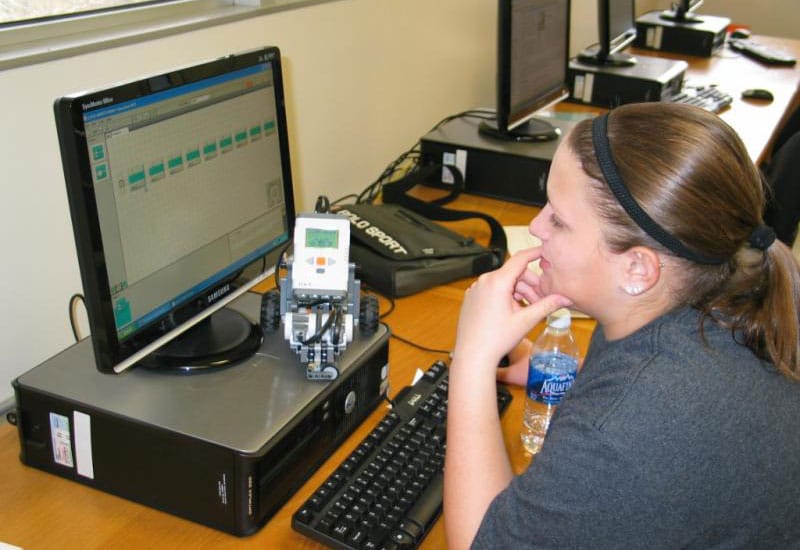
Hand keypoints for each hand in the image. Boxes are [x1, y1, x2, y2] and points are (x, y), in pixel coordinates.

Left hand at [452, 248, 571, 368]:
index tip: (545, 251)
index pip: (520, 258)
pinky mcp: (471, 298)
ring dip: (518, 292)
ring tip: (526, 309)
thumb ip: (547, 305)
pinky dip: (504, 296)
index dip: (535, 253)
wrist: (473, 355)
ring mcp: (475, 289)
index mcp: (497, 281)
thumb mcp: (527, 320)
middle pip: (513, 273)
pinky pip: (491, 290)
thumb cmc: (497, 339)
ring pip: (502, 282)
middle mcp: (483, 281)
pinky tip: (511, 312)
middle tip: (539, 300)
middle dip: (529, 284)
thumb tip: (566, 298)